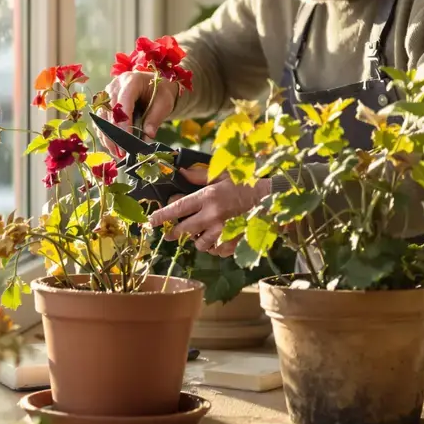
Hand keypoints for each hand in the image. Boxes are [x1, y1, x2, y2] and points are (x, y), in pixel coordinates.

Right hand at [98, 70, 179, 155]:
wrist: (155, 86)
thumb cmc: (161, 93)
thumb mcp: (163, 104)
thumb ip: (154, 120)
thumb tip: (147, 137)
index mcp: (131, 81)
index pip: (123, 103)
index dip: (123, 123)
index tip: (127, 141)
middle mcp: (115, 86)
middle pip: (109, 111)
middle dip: (114, 134)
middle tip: (121, 152)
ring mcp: (107, 94)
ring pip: (101, 117)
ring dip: (107, 137)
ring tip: (116, 153)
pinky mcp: (104, 103)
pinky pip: (100, 120)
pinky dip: (104, 134)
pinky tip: (111, 146)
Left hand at [148, 167, 271, 255]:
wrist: (271, 199)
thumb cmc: (246, 183)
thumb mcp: (222, 174)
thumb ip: (199, 175)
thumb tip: (180, 172)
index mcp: (208, 197)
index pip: (178, 209)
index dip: (162, 216)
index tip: (151, 221)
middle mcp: (213, 216)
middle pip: (184, 231)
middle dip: (174, 233)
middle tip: (171, 234)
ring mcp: (224, 232)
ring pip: (200, 245)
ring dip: (197, 240)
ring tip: (201, 233)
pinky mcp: (235, 243)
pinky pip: (217, 251)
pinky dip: (214, 247)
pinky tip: (218, 238)